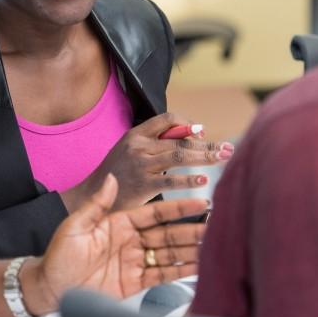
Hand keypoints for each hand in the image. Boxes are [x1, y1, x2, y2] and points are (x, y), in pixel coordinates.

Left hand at [25, 175, 207, 312]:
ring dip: (193, 249)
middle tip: (217, 224)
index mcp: (119, 223)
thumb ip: (97, 205)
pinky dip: (182, 271)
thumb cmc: (58, 256)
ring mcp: (135, 261)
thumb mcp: (76, 226)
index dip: (178, 208)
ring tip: (215, 244)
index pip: (156, 213)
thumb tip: (111, 179)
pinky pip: (163, 274)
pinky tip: (200, 266)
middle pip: (168, 234)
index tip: (200, 201)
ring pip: (170, 254)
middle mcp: (131, 240)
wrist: (50, 289)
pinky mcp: (135, 283)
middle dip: (193, 229)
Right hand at [61, 112, 234, 212]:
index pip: (167, 119)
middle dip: (206, 144)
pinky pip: (171, 179)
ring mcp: (140, 164)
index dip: (187, 124)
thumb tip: (190, 138)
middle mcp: (138, 145)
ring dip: (204, 157)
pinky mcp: (143, 184)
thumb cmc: (116, 176)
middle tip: (227, 148)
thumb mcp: (129, 152)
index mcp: (135, 134)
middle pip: (180, 139)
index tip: (202, 134)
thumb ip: (154, 143)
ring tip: (223, 158)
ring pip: (179, 155)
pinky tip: (203, 181)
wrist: (90, 197)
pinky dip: (189, 179)